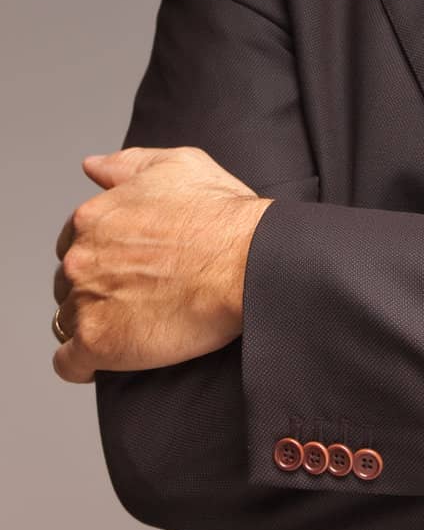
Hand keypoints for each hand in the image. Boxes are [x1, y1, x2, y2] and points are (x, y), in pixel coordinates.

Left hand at [52, 146, 272, 383]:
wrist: (248, 262)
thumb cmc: (222, 215)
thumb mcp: (177, 166)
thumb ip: (127, 164)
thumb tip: (92, 166)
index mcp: (94, 217)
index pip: (74, 242)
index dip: (101, 255)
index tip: (128, 266)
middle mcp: (80, 258)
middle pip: (68, 283)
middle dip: (94, 289)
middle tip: (137, 297)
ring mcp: (86, 301)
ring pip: (68, 321)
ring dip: (92, 324)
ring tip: (131, 327)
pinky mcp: (99, 343)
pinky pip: (69, 363)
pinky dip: (82, 365)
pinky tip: (105, 360)